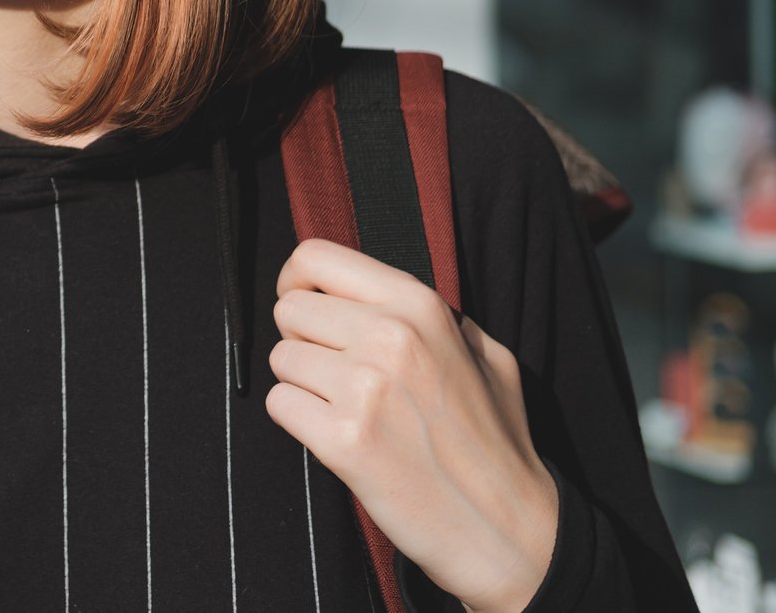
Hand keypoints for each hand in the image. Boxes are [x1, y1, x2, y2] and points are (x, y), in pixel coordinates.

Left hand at [266, 239, 558, 612]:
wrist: (509, 530)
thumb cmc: (495, 443)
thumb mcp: (483, 354)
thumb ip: (427, 315)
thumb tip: (368, 291)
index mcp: (420, 306)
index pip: (316, 257)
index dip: (297, 281)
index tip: (305, 308)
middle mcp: (389, 336)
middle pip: (289, 309)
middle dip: (304, 341)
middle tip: (339, 375)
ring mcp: (364, 387)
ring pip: (280, 359)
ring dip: (303, 385)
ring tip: (349, 411)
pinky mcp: (342, 440)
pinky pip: (279, 404)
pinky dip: (299, 421)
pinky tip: (340, 438)